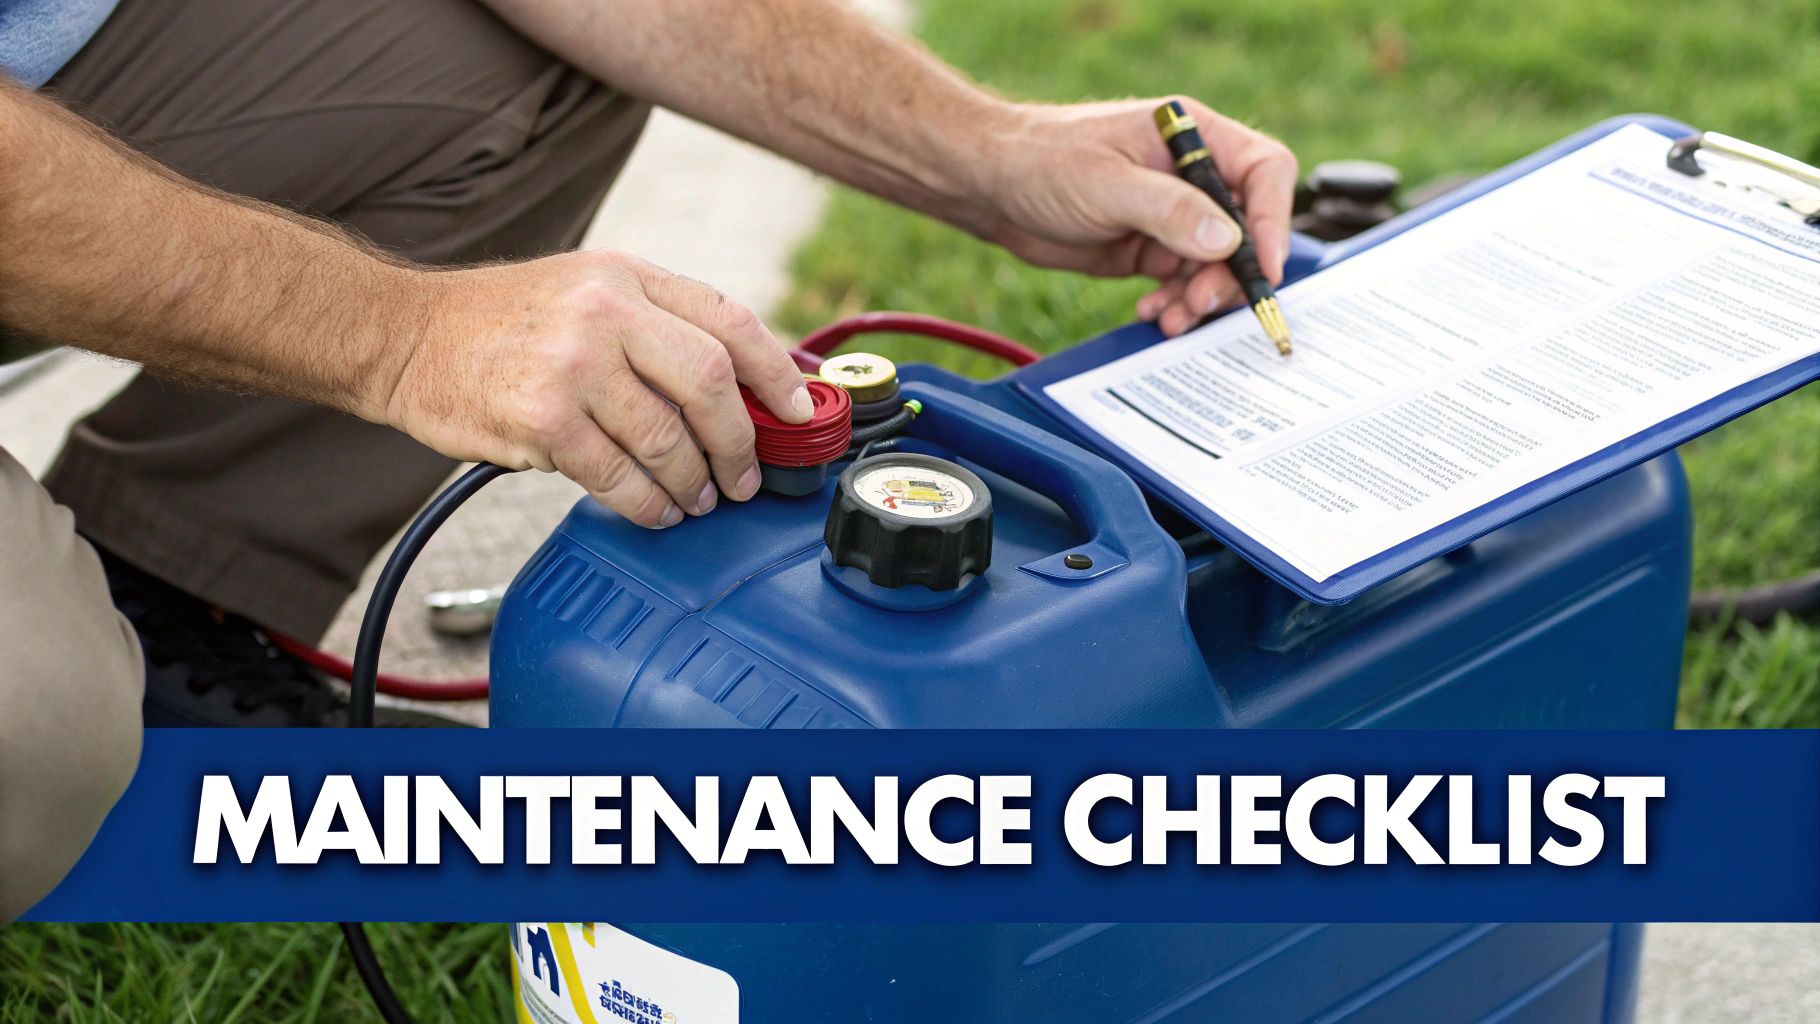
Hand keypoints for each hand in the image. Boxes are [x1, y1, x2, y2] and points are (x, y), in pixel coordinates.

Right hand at [382, 250, 812, 527]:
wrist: (406, 336)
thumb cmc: (503, 322)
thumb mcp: (588, 289)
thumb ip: (658, 324)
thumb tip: (744, 386)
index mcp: (627, 276)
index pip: (729, 319)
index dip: (776, 372)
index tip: (798, 412)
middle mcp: (605, 312)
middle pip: (711, 385)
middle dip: (740, 443)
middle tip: (745, 476)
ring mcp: (572, 365)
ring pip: (668, 441)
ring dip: (693, 483)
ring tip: (696, 499)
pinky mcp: (542, 419)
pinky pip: (619, 478)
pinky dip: (648, 505)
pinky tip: (655, 510)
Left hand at [972, 96, 1296, 336]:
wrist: (989, 186)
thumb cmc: (1042, 160)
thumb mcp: (1107, 184)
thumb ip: (1170, 211)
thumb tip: (1226, 241)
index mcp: (1193, 136)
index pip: (1263, 171)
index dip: (1273, 219)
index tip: (1263, 266)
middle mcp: (1191, 175)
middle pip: (1245, 228)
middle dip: (1230, 273)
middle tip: (1200, 302)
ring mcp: (1172, 215)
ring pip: (1215, 265)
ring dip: (1201, 297)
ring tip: (1173, 318)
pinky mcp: (1150, 249)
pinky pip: (1182, 283)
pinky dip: (1176, 304)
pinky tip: (1153, 314)